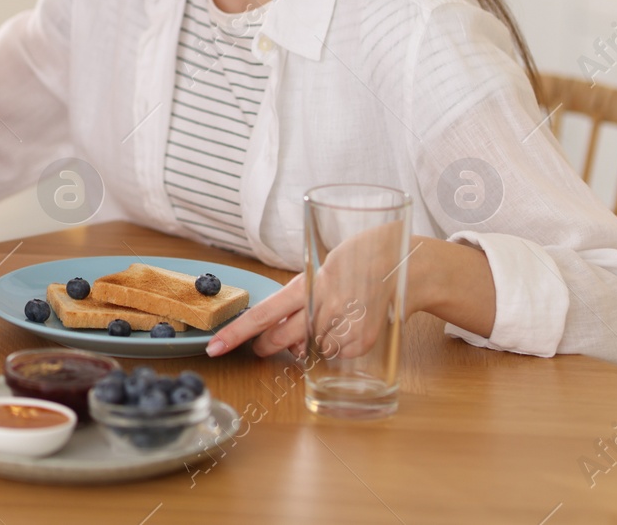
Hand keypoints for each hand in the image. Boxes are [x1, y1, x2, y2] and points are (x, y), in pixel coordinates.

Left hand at [206, 226, 414, 360]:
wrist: (403, 263)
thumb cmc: (355, 262)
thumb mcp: (320, 273)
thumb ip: (300, 302)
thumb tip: (290, 339)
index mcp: (306, 286)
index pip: (263, 315)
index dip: (236, 333)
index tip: (214, 347)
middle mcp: (322, 308)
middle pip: (281, 339)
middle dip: (265, 347)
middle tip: (260, 347)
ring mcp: (342, 327)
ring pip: (309, 349)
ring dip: (306, 343)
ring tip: (322, 320)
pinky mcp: (362, 342)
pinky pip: (336, 355)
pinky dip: (335, 346)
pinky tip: (345, 326)